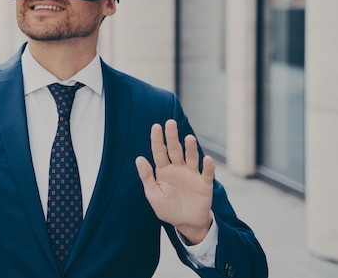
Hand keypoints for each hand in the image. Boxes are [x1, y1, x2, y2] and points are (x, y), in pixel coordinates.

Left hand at [135, 119, 214, 243]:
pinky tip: (206, 159)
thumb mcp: (153, 195)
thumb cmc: (167, 209)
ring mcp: (191, 175)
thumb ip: (146, 177)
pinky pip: (206, 173)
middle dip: (172, 137)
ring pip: (191, 158)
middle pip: (174, 150)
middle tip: (170, 123)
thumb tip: (139, 158)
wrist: (186, 224)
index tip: (156, 127)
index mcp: (163, 171)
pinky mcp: (204, 184)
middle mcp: (178, 169)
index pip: (159, 152)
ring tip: (189, 138)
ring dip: (191, 148)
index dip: (157, 140)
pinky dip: (207, 166)